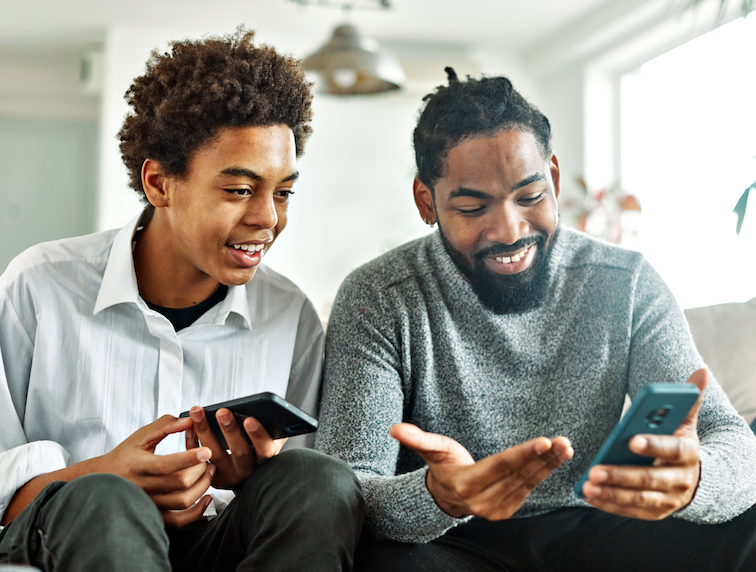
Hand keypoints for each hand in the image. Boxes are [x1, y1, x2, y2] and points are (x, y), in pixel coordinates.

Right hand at [100, 415, 214, 526]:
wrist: (104, 479)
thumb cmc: (125, 455)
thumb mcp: (141, 436)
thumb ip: (166, 425)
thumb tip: (190, 421)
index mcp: (138, 465)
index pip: (165, 465)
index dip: (188, 458)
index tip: (206, 451)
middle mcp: (143, 487)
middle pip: (179, 483)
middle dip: (200, 470)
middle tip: (208, 458)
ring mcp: (149, 503)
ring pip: (182, 502)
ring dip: (203, 486)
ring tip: (209, 472)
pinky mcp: (154, 515)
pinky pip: (179, 520)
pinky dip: (197, 511)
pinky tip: (206, 498)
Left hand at [186, 407, 286, 489]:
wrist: (245, 475)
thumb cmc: (256, 447)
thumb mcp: (267, 439)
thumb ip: (268, 428)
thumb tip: (260, 409)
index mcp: (265, 459)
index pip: (265, 449)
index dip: (257, 435)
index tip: (249, 420)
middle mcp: (247, 470)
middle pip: (240, 452)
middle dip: (230, 431)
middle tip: (222, 411)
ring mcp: (228, 476)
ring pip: (215, 455)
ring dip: (205, 432)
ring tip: (197, 412)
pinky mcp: (210, 479)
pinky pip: (199, 460)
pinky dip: (192, 442)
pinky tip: (188, 425)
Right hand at [390, 423, 572, 518]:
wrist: (445, 496)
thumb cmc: (442, 466)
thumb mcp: (431, 450)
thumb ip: (416, 439)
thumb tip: (394, 429)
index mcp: (467, 483)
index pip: (501, 466)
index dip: (523, 454)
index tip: (545, 442)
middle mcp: (483, 500)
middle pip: (519, 475)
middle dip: (544, 458)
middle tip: (564, 443)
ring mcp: (497, 508)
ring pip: (528, 483)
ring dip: (549, 465)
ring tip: (566, 447)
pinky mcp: (507, 510)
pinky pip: (529, 489)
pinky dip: (544, 473)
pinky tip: (557, 457)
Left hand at [581, 368, 708, 519]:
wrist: (694, 478)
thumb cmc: (679, 441)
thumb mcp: (686, 421)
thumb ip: (688, 399)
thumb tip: (701, 371)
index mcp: (688, 453)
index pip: (672, 449)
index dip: (653, 445)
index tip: (631, 439)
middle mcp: (680, 480)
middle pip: (650, 479)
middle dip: (621, 475)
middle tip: (594, 470)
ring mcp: (668, 499)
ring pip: (639, 499)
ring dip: (612, 494)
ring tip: (587, 485)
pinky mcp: (655, 512)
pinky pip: (630, 511)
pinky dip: (609, 505)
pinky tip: (588, 495)